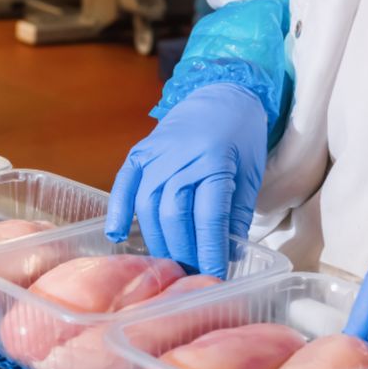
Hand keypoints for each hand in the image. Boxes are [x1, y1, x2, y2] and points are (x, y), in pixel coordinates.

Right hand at [104, 83, 267, 276]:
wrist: (221, 93)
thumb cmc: (241, 137)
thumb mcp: (250, 174)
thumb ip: (235, 214)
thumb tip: (228, 255)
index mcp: (214, 160)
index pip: (208, 216)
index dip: (210, 249)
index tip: (215, 275)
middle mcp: (180, 157)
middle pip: (174, 214)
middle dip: (182, 251)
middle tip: (191, 275)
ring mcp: (156, 154)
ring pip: (148, 205)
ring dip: (156, 239)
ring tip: (168, 263)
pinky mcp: (140, 153)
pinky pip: (123, 184)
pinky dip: (118, 210)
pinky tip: (117, 235)